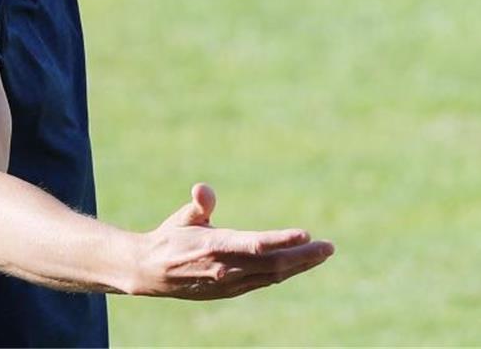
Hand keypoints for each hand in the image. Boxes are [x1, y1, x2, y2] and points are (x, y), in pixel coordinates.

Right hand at [129, 183, 334, 299]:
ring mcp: (231, 283)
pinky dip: (284, 272)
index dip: (283, 240)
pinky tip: (298, 264)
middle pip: (274, 264)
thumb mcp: (182, 218)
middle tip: (329, 247)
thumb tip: (203, 189)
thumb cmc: (170, 238)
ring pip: (273, 275)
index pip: (257, 244)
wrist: (151, 273)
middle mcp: (227, 269)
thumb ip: (199, 204)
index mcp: (216, 247)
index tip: (306, 233)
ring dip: (300, 265)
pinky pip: (265, 281)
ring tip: (322, 253)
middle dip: (305, 256)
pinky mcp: (232, 291)